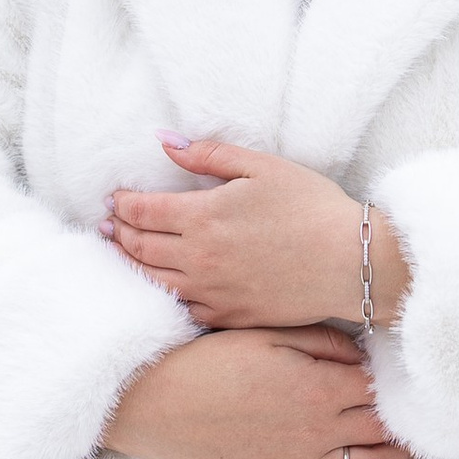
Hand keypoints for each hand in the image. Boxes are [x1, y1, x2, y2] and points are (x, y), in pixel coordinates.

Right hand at [103, 324, 412, 458]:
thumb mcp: (267, 333)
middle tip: (419, 412)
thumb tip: (364, 355)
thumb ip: (322, 343)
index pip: (378, 388)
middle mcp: (317, 433)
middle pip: (381, 429)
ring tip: (413, 450)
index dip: (396, 382)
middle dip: (404, 420)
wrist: (158, 403)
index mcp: (318, 388)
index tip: (406, 376)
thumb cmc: (209, 361)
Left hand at [106, 137, 408, 334]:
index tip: (113, 198)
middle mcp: (198, 259)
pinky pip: (181, 307)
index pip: (141, 211)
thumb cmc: (312, 208)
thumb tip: (165, 142)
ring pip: (153, 280)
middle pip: (139, 246)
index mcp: (202, 217)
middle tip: (109, 224)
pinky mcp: (228, 315)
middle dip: (119, 232)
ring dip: (130, 264)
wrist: (350, 263)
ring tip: (121, 251)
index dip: (122, 203)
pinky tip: (160, 285)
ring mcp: (211, 292)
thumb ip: (208, 154)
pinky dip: (162, 294)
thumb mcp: (262, 167)